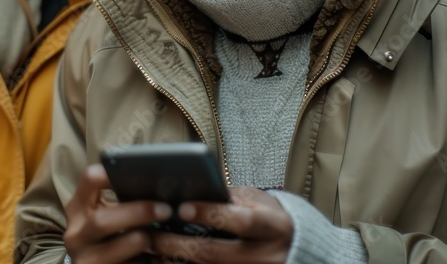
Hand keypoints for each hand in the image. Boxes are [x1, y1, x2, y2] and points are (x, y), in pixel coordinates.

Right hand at [63, 164, 172, 263]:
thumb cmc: (106, 236)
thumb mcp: (105, 215)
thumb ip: (120, 200)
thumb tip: (157, 183)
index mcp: (78, 207)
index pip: (89, 179)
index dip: (112, 173)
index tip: (138, 172)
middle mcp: (76, 233)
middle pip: (103, 220)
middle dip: (139, 213)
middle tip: (166, 210)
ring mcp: (85, 258)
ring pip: (120, 244)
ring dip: (144, 239)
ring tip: (158, 237)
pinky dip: (146, 261)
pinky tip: (156, 257)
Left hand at [148, 186, 292, 262]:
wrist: (296, 250)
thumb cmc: (269, 219)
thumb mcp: (258, 201)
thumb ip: (229, 198)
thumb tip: (190, 190)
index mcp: (273, 227)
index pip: (241, 221)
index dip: (211, 214)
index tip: (182, 207)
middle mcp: (265, 256)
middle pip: (215, 252)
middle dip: (179, 244)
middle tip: (151, 234)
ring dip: (175, 261)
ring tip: (150, 249)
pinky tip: (165, 261)